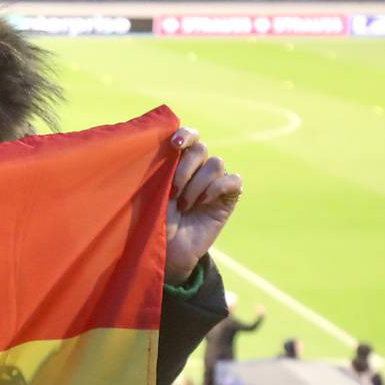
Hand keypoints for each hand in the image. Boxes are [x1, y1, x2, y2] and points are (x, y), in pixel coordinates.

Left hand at [166, 127, 241, 283]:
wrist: (168, 249)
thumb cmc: (154, 219)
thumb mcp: (151, 192)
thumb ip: (159, 168)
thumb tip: (161, 144)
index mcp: (178, 161)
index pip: (189, 136)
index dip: (185, 135)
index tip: (174, 145)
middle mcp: (198, 168)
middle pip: (201, 149)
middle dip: (185, 168)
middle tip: (172, 191)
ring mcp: (214, 181)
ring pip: (216, 163)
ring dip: (197, 184)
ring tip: (184, 204)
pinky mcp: (228, 196)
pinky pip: (232, 180)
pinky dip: (217, 188)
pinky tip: (203, 202)